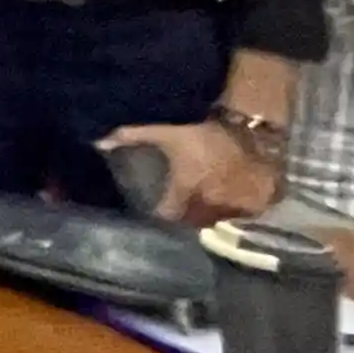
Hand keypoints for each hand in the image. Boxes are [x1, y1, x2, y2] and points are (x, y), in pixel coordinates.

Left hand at [102, 117, 280, 226]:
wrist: (252, 130)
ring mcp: (235, 208)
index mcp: (186, 190)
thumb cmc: (204, 132)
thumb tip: (96, 142)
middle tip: (182, 202)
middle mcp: (210, 205)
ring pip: (215, 221)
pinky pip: (240, 218)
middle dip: (184, 215)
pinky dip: (232, 212)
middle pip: (191, 222)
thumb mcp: (167, 133)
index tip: (158, 208)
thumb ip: (131, 136)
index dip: (162, 213)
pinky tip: (227, 198)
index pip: (168, 216)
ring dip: (208, 215)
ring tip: (204, 201)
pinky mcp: (256, 207)